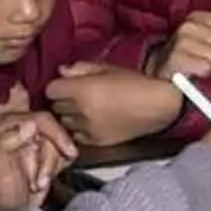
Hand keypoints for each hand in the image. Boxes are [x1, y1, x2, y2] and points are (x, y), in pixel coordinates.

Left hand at [0, 86, 77, 210]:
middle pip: (55, 134)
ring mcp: (38, 140)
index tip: (68, 151)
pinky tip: (43, 180)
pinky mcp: (49, 153)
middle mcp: (25, 128)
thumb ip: (8, 142)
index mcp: (9, 125)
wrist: (10, 208)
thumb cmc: (0, 187)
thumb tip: (30, 124)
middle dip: (50, 161)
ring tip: (36, 185)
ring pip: (60, 147)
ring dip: (49, 170)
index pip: (41, 120)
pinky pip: (64, 156)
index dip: (57, 134)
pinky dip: (56, 170)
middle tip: (42, 182)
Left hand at [45, 63, 181, 145]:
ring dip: (71, 116)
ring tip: (87, 109)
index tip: (68, 84)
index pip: (50, 90)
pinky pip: (77, 136)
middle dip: (65, 100)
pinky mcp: (97, 141)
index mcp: (82, 90)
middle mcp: (81, 111)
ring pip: (65, 122)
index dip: (59, 86)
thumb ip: (81, 68)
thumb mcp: (108, 68)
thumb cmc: (136, 82)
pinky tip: (95, 121)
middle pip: (56, 106)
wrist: (160, 105)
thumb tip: (61, 71)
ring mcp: (88, 129)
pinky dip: (81, 129)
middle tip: (79, 95)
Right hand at [151, 12, 210, 78]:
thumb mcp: (210, 41)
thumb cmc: (190, 57)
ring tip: (201, 67)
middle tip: (210, 62)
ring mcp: (180, 42)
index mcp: (196, 17)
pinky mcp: (176, 59)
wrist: (163, 76)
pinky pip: (207, 68)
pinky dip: (204, 75)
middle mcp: (188, 26)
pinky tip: (196, 75)